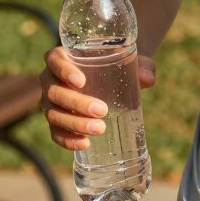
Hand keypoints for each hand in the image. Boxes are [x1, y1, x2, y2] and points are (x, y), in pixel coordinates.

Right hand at [39, 46, 156, 149]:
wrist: (112, 76)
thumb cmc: (116, 62)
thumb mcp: (129, 59)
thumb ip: (141, 65)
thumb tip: (148, 78)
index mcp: (62, 57)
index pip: (54, 61)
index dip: (63, 71)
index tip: (81, 81)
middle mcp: (51, 78)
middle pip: (54, 91)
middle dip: (76, 103)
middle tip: (101, 110)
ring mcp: (51, 101)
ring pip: (53, 114)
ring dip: (74, 124)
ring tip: (99, 129)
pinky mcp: (56, 121)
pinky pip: (55, 132)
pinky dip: (67, 140)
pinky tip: (85, 144)